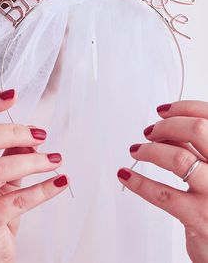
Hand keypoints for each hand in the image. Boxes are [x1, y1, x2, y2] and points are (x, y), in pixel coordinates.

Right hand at [0, 89, 67, 262]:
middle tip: (41, 135)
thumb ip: (9, 153)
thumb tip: (31, 136)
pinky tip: (62, 181)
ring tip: (55, 160)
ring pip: (0, 168)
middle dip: (14, 131)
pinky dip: (45, 188)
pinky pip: (19, 199)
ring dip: (34, 161)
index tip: (13, 95)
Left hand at [117, 100, 207, 262]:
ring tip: (137, 150)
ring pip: (178, 158)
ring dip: (151, 150)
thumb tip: (170, 127)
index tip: (164, 111)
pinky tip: (127, 176)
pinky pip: (163, 194)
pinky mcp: (199, 217)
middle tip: (150, 131)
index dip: (183, 108)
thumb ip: (197, 149)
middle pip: (197, 130)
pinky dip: (139, 182)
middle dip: (166, 126)